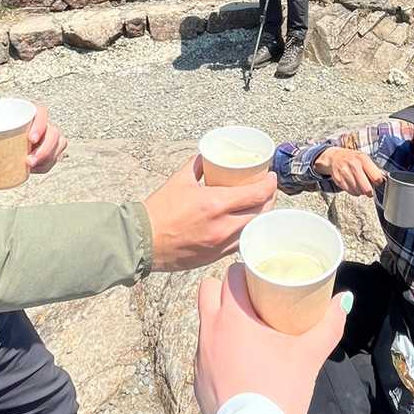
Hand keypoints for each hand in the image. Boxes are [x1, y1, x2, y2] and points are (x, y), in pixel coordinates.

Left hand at [0, 101, 66, 174]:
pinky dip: (46, 165)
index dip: (41, 125)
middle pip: (54, 133)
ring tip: (30, 168)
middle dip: (46, 149)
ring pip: (58, 145)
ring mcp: (47, 135)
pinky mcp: (48, 148)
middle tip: (29, 161)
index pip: (42, 112)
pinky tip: (34, 170)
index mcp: (28, 110)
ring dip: (48, 158)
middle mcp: (41, 122)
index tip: (30, 139)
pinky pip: (54, 157)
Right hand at [144, 157, 277, 271]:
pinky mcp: (215, 257)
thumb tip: (208, 156)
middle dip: (269, 200)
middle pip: (261, 213)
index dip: (270, 185)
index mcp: (215, 204)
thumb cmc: (159, 210)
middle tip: (267, 190)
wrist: (142, 241)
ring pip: (253, 229)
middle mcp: (223, 226)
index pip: (257, 194)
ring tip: (258, 206)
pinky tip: (244, 224)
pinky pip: (239, 243)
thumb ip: (198, 165)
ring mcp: (220, 244)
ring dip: (260, 217)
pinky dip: (245, 232)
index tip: (271, 178)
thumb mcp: (180, 180)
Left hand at [195, 264, 347, 413]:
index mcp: (232, 316)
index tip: (261, 278)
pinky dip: (219, 352)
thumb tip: (344, 300)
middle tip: (253, 301)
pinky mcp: (198, 382)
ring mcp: (199, 357)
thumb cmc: (279, 391)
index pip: (230, 275)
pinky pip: (205, 355)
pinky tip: (239, 366)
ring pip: (205, 323)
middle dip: (227, 290)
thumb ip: (328, 325)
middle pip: (208, 291)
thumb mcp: (309, 355)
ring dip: (221, 321)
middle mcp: (209, 331)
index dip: (245, 272)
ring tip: (248, 332)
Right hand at [312, 147, 385, 197]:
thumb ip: (373, 169)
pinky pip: (351, 192)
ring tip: (359, 185)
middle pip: (367, 188)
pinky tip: (353, 185)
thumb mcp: (364, 158)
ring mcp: (345, 174)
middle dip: (370, 192)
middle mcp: (354, 166)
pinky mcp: (339, 180)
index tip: (376, 182)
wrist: (334, 157)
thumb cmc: (352, 159)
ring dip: (361, 191)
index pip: (376, 177)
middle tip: (369, 190)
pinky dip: (354, 191)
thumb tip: (383, 180)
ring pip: (358, 192)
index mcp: (363, 159)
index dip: (378, 182)